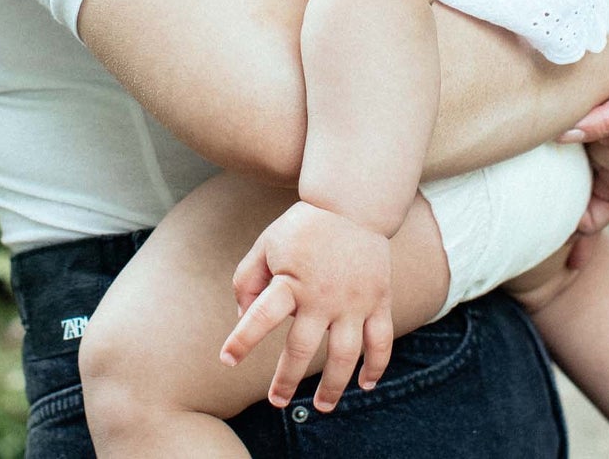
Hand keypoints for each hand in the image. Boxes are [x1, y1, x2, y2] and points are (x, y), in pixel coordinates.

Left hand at [221, 200, 394, 411]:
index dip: (242, 340)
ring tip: (322, 407)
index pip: (261, 316)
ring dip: (333, 387)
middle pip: (301, 349)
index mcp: (291, 280)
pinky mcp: (379, 300)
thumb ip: (248, 278)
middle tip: (276, 401)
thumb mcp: (267, 243)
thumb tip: (244, 318)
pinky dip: (376, 367)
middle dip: (286, 380)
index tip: (227, 360)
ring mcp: (354, 301)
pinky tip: (365, 384)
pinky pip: (381, 341)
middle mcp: (323, 295)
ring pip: (344, 356)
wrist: (352, 202)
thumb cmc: (304, 225)